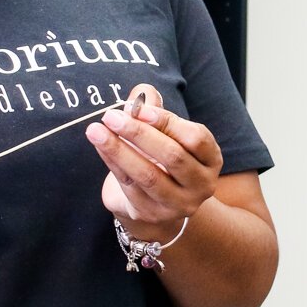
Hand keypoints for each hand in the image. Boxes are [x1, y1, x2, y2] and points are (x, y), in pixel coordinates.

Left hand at [86, 84, 221, 234]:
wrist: (156, 199)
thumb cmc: (163, 157)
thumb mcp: (166, 133)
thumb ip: (155, 111)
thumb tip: (142, 93)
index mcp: (211, 159)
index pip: (195, 138)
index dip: (167, 122)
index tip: (139, 108)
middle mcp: (201, 184)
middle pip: (173, 156)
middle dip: (139, 134)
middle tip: (111, 116)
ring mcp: (178, 203)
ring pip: (148, 175)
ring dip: (119, 150)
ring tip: (96, 130)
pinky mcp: (152, 213)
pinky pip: (129, 186)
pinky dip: (112, 162)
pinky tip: (100, 146)